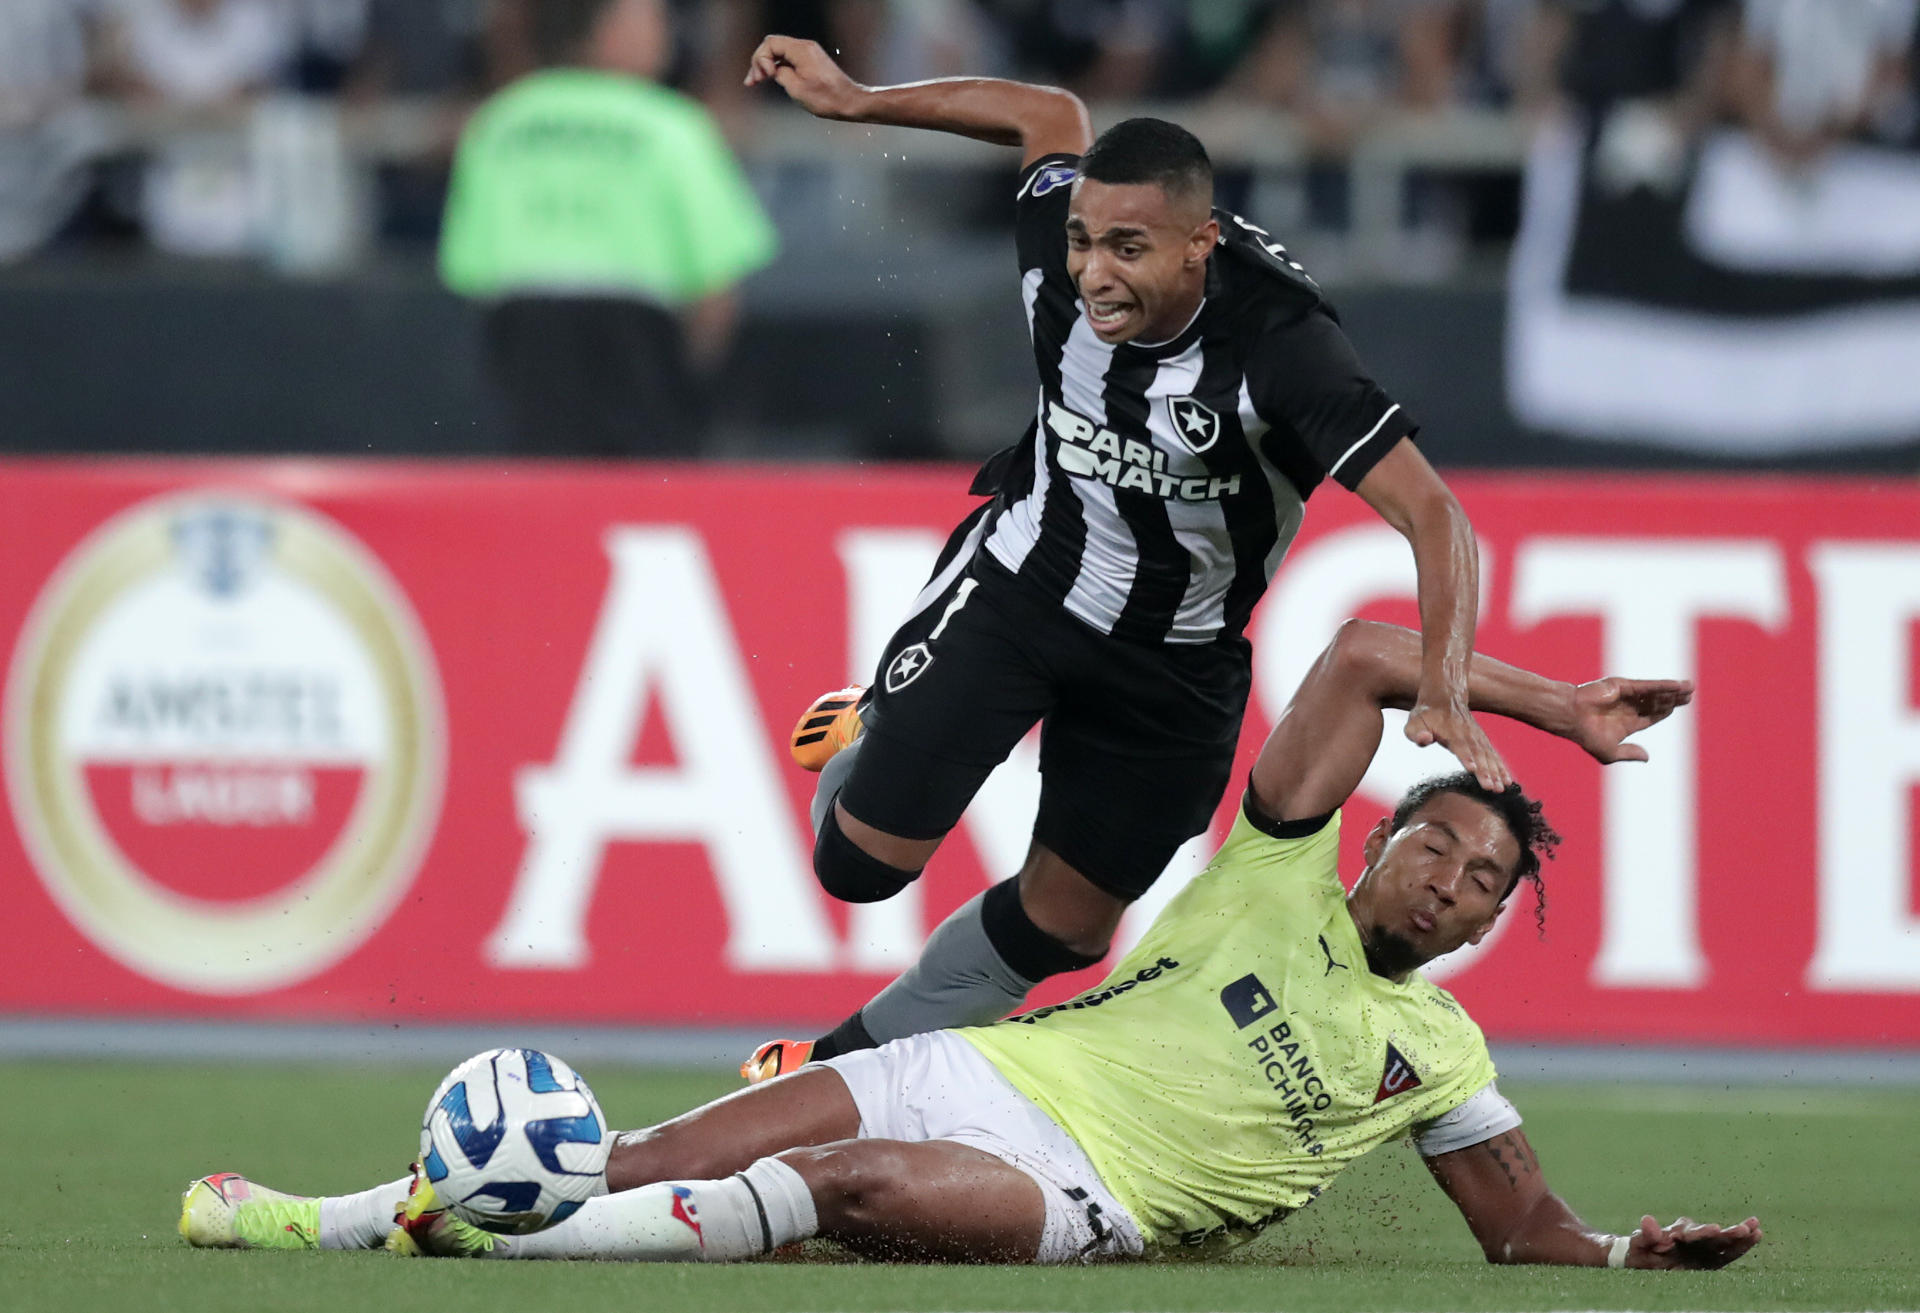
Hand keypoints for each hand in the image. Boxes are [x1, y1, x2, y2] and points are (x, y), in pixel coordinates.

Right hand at [744, 35, 865, 120]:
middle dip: (760, 62)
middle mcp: (805, 46)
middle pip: (773, 46)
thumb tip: (773, 70)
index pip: (770, 43)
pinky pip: (789, 58)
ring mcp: (809, 53)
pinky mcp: (812, 61)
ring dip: (767, 65)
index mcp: (801, 50)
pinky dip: (778, 67)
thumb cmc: (826, 98)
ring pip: (780, 52)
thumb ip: (779, 74)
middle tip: (753, 81)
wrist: (849, 102)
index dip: (761, 59)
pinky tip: (771, 78)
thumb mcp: (796, 88)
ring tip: (758, 81)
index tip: (765, 77)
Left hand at [1405, 693, 1510, 792]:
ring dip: (1496, 772)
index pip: (1459, 746)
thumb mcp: (1414, 721)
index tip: (1472, 769)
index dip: (1466, 757)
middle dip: (1486, 771)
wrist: (1444, 697)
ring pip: (1488, 756)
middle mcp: (1467, 734)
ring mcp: (1477, 737)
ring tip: (1501, 788)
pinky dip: (1501, 767)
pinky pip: (1493, 755)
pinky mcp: (1482, 741)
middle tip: (1492, 788)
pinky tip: (1507, 781)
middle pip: (1478, 754)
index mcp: (1450, 731)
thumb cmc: (1426, 714)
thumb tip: (1425, 739)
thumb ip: (1416, 732)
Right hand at [1569, 678, 1692, 763]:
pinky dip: (1664, 686)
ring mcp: (1626, 696)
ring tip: (1690, 688)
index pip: (1649, 717)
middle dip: (1672, 700)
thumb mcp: (1609, 752)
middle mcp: (1626, 708)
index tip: (1676, 707)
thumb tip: (1647, 757)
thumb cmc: (1585, 735)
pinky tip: (1678, 686)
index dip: (1664, 712)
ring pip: (1655, 693)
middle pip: (1655, 703)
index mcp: (1624, 724)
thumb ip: (1628, 753)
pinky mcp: (1624, 686)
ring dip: (1672, 691)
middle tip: (1689, 696)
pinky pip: (1648, 686)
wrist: (1570, 717)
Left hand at [1625, 1213, 1761, 1269]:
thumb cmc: (1641, 1250)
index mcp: (1676, 1232)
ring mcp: (1702, 1246)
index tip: (1713, 1230)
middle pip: (1711, 1235)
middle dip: (1726, 1233)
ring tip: (1755, 1227)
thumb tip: (1647, 1219)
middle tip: (1741, 1228)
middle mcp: (1692, 1236)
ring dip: (1739, 1236)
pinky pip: (1728, 1253)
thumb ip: (1646, 1233)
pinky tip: (1757, 1233)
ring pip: (1723, 1241)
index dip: (1700, 1232)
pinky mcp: (1710, 1259)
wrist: (1643, 1257)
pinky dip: (1742, 1245)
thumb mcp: (1639, 1243)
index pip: (1690, 1232)